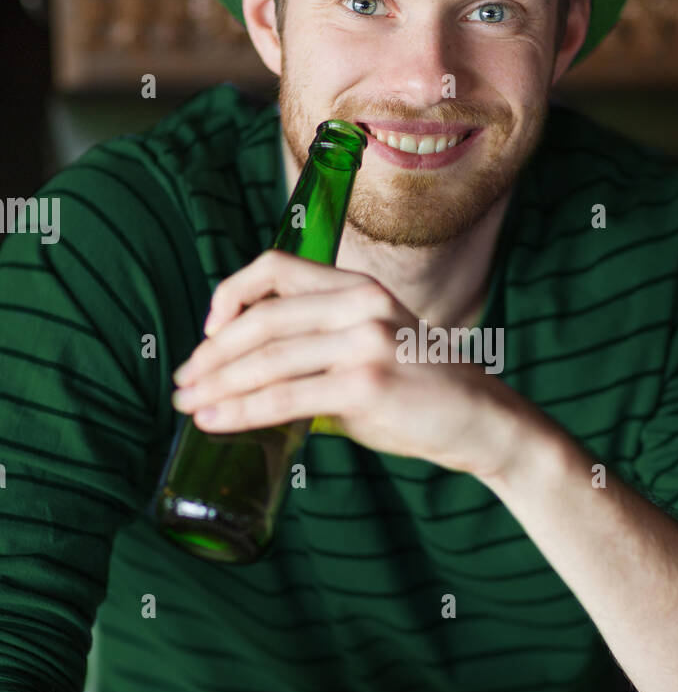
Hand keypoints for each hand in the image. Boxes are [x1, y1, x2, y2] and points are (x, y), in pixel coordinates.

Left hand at [171, 250, 523, 479]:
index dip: (230, 294)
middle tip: (183, 382)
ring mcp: (365, 342)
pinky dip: (242, 412)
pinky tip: (216, 423)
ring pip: (267, 360)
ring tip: (188, 406)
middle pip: (261, 320)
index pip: (276, 267)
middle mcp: (360, 304)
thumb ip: (316, 353)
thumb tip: (248, 380)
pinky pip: (286, 398)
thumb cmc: (419, 393)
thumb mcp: (368, 352)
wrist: (481, 421)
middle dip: (211, 354)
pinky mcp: (366, 385)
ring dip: (217, 385)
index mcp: (357, 287)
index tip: (207, 329)